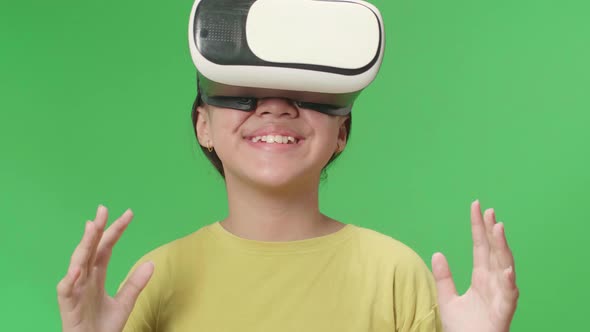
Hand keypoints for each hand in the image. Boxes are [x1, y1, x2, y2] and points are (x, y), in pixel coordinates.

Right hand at [57, 205, 153, 331]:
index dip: (115, 232)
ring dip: (84, 245)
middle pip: (90, 249)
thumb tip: (151, 263)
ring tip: (92, 227)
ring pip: (78, 262)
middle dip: (97, 229)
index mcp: (97, 276)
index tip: (128, 214)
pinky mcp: (68, 305)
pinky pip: (66, 289)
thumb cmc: (103, 327)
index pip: (106, 248)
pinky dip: (71, 278)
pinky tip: (78, 267)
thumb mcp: (125, 303)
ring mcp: (75, 290)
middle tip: (103, 209)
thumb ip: (135, 284)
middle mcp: (84, 279)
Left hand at [431, 200, 518, 331]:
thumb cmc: (462, 328)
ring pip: (504, 266)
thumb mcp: (447, 299)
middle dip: (491, 231)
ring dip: (502, 247)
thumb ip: (443, 277)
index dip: (478, 227)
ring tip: (497, 227)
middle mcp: (493, 283)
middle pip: (494, 251)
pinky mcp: (503, 311)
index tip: (476, 206)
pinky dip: (508, 282)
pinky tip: (506, 268)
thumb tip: (437, 253)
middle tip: (488, 211)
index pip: (480, 246)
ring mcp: (500, 295)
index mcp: (481, 278)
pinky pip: (508, 295)